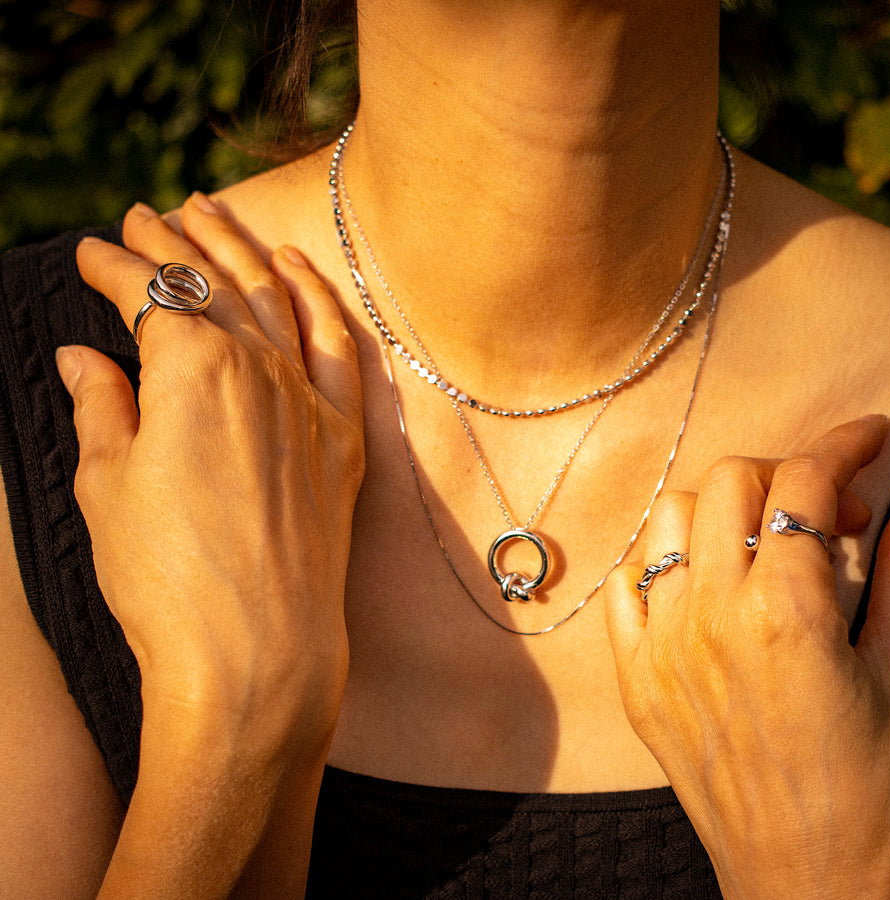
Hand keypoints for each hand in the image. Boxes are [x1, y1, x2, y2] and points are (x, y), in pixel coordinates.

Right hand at [59, 194, 363, 760]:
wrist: (256, 651)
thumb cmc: (166, 578)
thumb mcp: (107, 488)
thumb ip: (102, 408)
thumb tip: (82, 359)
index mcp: (191, 369)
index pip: (148, 295)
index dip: (114, 270)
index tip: (91, 255)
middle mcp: (258, 368)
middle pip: (214, 282)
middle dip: (175, 244)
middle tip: (145, 216)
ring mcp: (308, 399)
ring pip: (275, 298)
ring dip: (241, 251)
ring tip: (212, 215)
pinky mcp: (342, 437)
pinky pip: (337, 346)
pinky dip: (317, 298)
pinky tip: (297, 269)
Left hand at [605, 417, 889, 898]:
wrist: (811, 883)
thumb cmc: (875, 792)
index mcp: (784, 611)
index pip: (803, 485)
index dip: (842, 444)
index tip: (869, 435)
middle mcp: (708, 614)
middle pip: (728, 483)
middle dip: (783, 471)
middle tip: (827, 504)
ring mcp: (661, 642)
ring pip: (670, 519)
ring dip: (721, 509)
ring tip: (763, 539)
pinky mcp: (634, 675)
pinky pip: (627, 584)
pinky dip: (663, 563)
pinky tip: (701, 580)